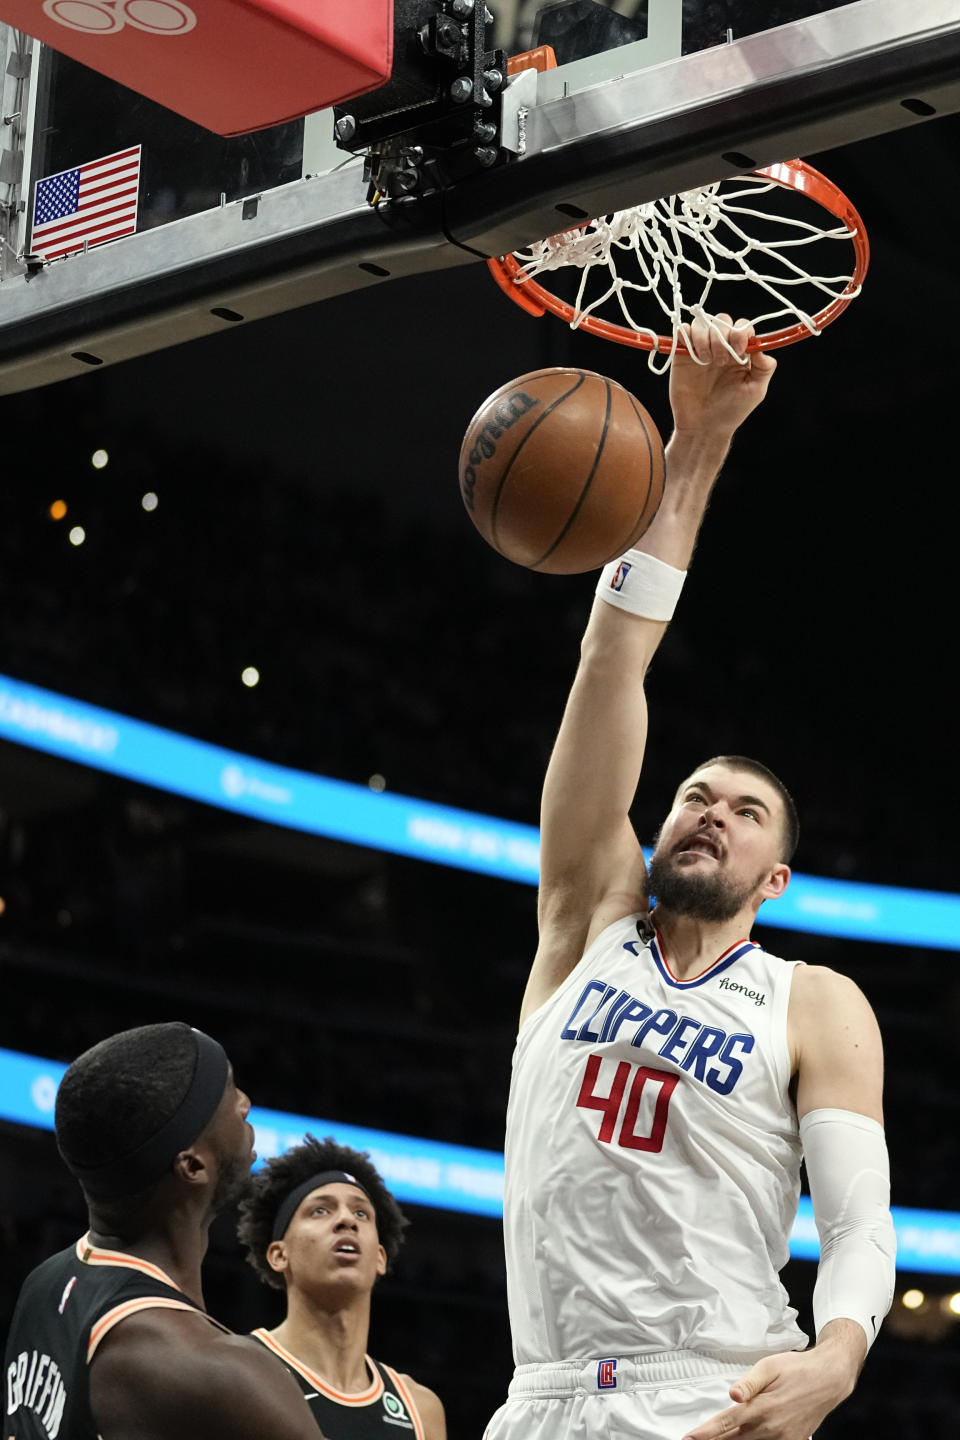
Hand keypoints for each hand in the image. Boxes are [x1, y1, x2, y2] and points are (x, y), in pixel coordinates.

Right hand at [668, 312, 777, 442]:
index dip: (740, 333)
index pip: (742, 327)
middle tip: (720, 362)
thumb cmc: (731, 411)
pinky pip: (683, 332)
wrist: (703, 427)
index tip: (739, 351)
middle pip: (722, 321)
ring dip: (705, 338)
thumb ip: (764, 367)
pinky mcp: (682, 354)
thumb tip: (760, 346)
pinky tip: (692, 354)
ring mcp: (701, 349)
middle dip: (722, 338)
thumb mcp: (755, 390)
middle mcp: (721, 347)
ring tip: (706, 361)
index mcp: (740, 352)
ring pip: (702, 323)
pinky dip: (687, 335)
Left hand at [681, 1335, 861, 1439]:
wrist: (829, 1379)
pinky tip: (743, 1439)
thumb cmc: (797, 1369)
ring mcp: (782, 1439)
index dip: (705, 1433)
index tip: (689, 1438)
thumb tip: (732, 1395)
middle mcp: (770, 1429)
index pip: (726, 1424)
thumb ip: (748, 1383)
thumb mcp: (770, 1367)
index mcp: (761, 1409)